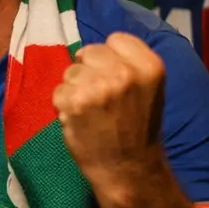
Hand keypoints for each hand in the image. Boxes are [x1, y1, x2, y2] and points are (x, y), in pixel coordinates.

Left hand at [54, 34, 167, 188]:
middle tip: (101, 98)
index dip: (111, 58)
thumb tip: (89, 50)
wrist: (128, 168)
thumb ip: (127, 63)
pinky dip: (64, 105)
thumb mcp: (148, 88)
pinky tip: (79, 120)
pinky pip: (59, 90)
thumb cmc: (137, 127)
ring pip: (71, 71)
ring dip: (75, 88)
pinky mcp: (74, 102)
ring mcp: (98, 87)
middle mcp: (125, 73)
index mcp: (149, 66)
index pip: (116, 39)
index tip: (115, 78)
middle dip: (90, 70)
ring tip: (91, 111)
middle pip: (90, 51)